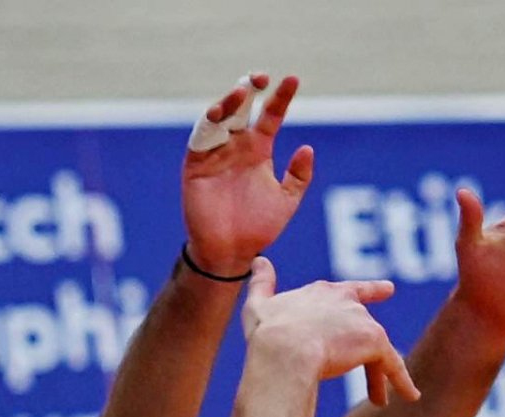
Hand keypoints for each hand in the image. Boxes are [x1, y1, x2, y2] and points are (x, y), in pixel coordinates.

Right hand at [182, 73, 314, 277]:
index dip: (281, 97)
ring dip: (228, 102)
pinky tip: (217, 113)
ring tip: (241, 91)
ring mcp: (216, 154)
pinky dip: (206, 123)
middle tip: (260, 77)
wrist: (230, 252)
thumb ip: (298, 176)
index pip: (270, 115)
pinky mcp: (196, 165)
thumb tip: (308, 148)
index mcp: (259, 150)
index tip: (293, 79)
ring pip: (220, 117)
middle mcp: (237, 146)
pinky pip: (199, 138)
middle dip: (250, 88)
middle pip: (242, 108)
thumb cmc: (258, 228)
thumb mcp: (287, 201)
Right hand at [241, 259, 418, 403]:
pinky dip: (402, 381)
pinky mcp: (374, 341)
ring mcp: (363, 321)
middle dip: (369, 335)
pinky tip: (411, 396)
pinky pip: (393, 365)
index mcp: (323, 292)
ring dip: (377, 375)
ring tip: (377, 399)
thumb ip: (262, 284)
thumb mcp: (259, 305)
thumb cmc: (268, 333)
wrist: (284, 350)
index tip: (387, 289)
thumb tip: (259, 261)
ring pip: (376, 350)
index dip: (368, 290)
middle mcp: (348, 302)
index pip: (350, 290)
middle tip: (383, 324)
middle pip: (363, 325)